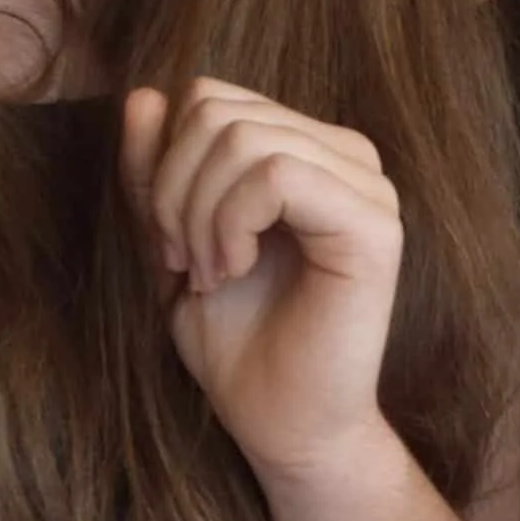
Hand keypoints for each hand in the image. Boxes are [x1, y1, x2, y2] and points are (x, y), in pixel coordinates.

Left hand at [122, 80, 406, 495]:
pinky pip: (277, 175)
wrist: (282, 425)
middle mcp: (348, 156)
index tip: (168, 241)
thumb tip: (144, 95)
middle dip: (174, 189)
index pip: (212, 97)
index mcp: (309, 149)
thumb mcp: (174, 241)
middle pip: (220, 110)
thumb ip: (160, 173)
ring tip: (209, 273)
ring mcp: (367, 187)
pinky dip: (231, 223)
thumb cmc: (236, 342)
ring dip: (199, 213)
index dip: (167, 161)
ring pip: (245, 139)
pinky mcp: (374, 226)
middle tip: (183, 263)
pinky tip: (233, 270)